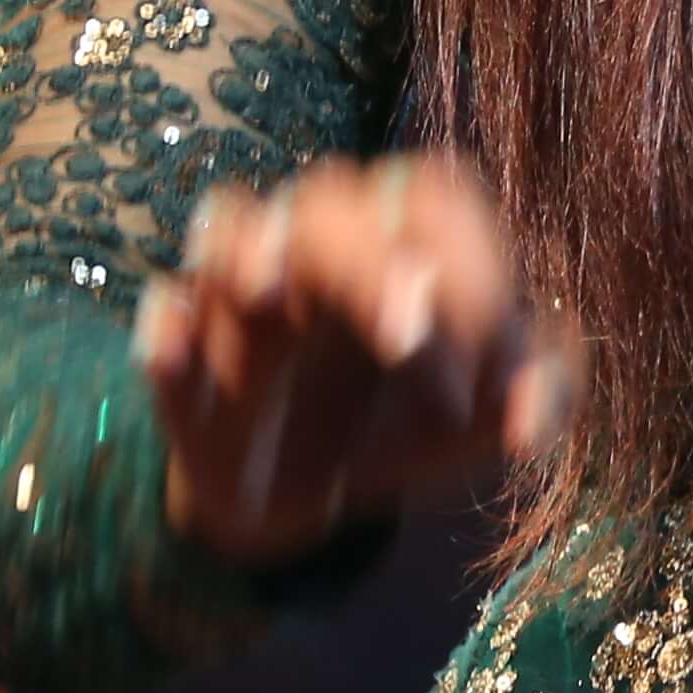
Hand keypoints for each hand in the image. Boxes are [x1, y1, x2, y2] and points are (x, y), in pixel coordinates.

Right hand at [130, 154, 564, 563]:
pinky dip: (163, 330)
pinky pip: (159, 315)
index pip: (434, 197)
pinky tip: (175, 354)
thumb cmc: (410, 420)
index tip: (485, 376)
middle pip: (332, 200)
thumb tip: (533, 409)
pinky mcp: (180, 351)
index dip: (468, 270)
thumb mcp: (484, 421)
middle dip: (370, 260)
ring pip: (231, 226)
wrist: (308, 495)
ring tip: (264, 290)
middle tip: (407, 333)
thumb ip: (533, 401)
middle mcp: (318, 238)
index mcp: (403, 231)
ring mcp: (240, 287)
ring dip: (247, 250)